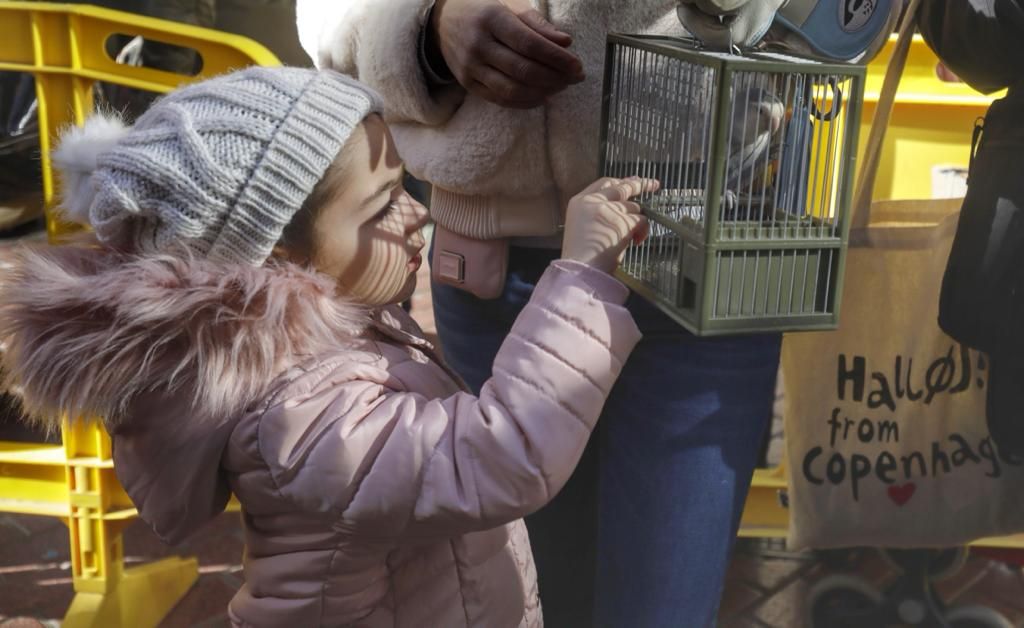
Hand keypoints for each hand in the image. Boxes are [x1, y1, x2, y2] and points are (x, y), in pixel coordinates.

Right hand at [429, 0, 584, 108]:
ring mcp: (471, 67)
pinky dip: (525, 102)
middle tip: (574, 78)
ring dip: (542, 92)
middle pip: (523, 70)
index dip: (557, 58)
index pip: (530, 44)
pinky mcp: (468, 83)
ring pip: (512, 89)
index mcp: (491, 18)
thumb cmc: (483, 9)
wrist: (441, 21)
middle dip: (555, 77)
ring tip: (560, 87)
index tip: (577, 65)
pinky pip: (500, 99)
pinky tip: (542, 96)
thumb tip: (565, 43)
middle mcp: (479, 44)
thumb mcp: (509, 5)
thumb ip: (537, 24)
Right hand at [562, 177, 658, 272]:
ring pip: (634, 207)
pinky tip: (636, 242)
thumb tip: (624, 210)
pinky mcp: (622, 221)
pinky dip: (642, 231)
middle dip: (640, 185)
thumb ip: (598, 213)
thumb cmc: (582, 257)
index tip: (632, 180)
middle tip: (653, 184)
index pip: (603, 184)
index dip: (620, 182)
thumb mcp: (583, 227)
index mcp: (579, 202)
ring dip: (637, 222)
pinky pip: (642, 220)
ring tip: (632, 238)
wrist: (580, 271)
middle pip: (622, 188)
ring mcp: (608, 210)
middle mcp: (593, 201)